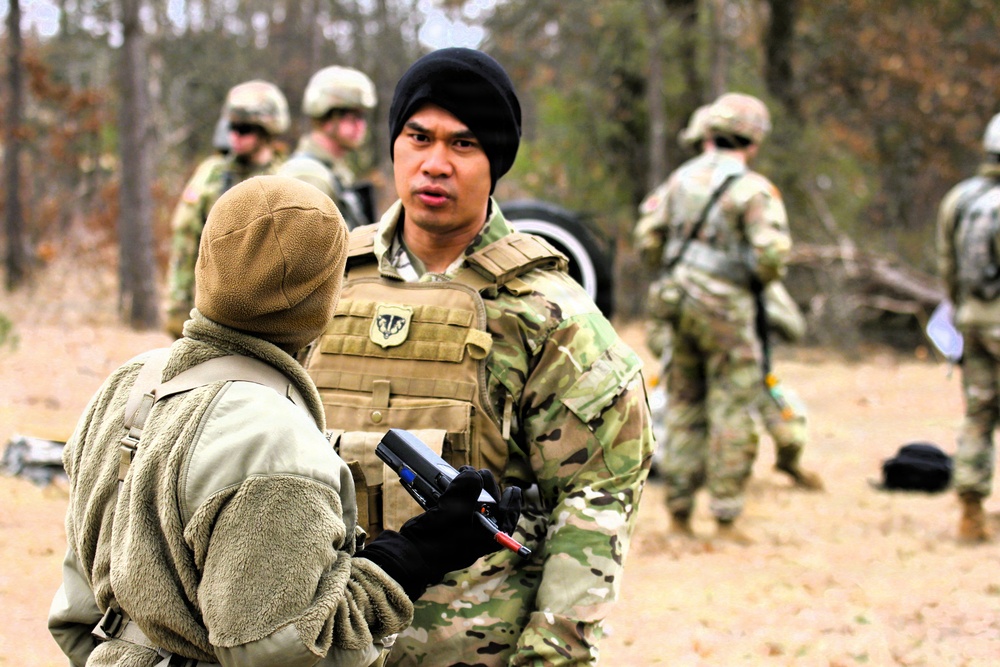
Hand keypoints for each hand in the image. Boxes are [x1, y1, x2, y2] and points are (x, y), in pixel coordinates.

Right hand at [357, 468, 521, 599]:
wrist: (407, 557)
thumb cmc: (436, 537)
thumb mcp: (455, 508)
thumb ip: (467, 487)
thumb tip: (473, 475)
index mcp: (486, 538)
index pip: (508, 520)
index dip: (512, 503)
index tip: (514, 489)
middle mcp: (477, 540)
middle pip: (490, 510)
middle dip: (486, 489)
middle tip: (480, 473)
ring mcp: (461, 539)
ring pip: (473, 511)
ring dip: (470, 492)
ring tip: (464, 475)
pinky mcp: (446, 536)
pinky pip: (457, 516)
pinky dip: (456, 501)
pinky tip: (450, 488)